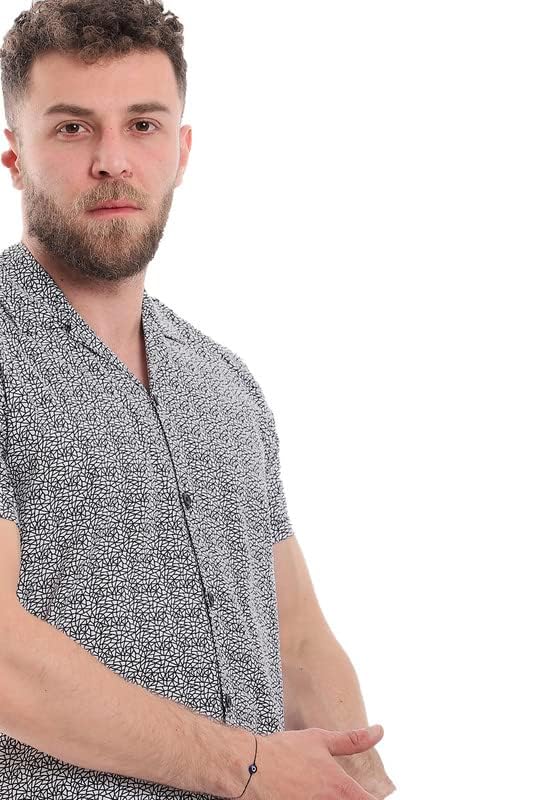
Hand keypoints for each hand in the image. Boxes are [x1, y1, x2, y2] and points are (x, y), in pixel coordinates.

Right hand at [243, 723, 385, 799]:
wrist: (250, 767)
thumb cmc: (283, 752)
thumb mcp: (320, 739)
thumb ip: (352, 740)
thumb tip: (377, 732)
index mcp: (339, 787)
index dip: (373, 798)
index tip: (374, 794)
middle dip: (349, 799)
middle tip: (337, 790)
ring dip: (328, 799)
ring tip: (315, 789)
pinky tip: (303, 794)